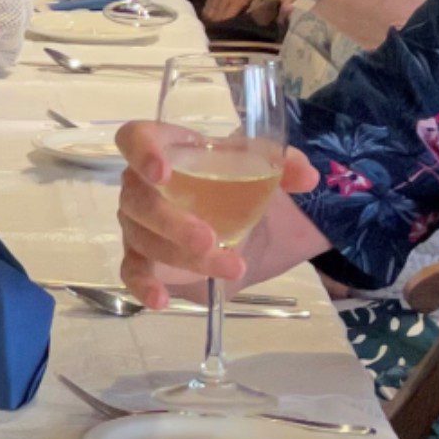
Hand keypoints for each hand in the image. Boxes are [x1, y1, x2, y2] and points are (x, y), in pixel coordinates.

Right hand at [114, 120, 318, 308]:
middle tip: (209, 239)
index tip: (162, 173)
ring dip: (183, 257)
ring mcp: (136, 222)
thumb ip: (284, 166)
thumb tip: (308, 177)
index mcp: (165, 148)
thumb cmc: (233, 179)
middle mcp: (140, 184)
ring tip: (231, 267)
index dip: (141, 152)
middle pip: (138, 199)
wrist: (233, 214)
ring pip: (144, 238)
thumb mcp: (261, 167)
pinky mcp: (139, 256)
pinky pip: (131, 271)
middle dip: (172, 222)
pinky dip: (143, 286)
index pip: (135, 138)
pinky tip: (161, 300)